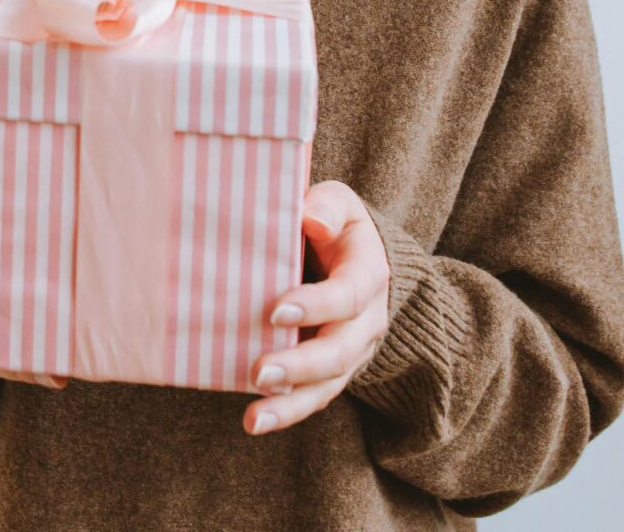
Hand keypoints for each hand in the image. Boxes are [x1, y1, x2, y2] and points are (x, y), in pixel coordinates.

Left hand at [244, 180, 391, 435]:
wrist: (353, 257)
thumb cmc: (333, 223)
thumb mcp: (337, 203)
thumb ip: (327, 206)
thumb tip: (312, 218)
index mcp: (369, 274)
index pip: (349, 295)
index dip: (317, 305)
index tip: (275, 311)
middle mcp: (367, 320)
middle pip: (341, 350)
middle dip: (301, 365)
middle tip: (259, 372)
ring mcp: (351, 350)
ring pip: (328, 385)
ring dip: (291, 403)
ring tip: (253, 418)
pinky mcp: (332, 371)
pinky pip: (314, 397)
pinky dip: (287, 412)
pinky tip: (255, 421)